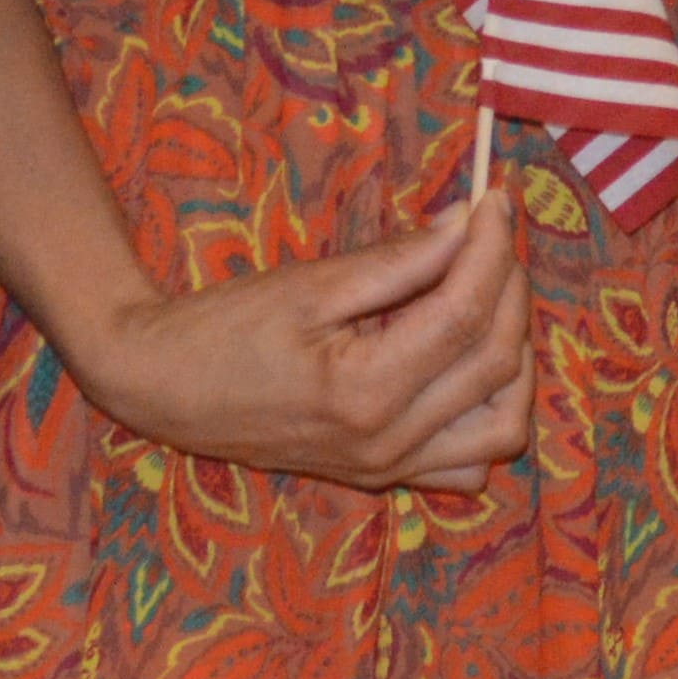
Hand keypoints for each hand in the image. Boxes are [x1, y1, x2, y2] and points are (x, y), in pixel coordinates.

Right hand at [78, 179, 535, 492]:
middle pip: (494, 364)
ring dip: (514, 357)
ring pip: (501, 427)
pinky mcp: (385, 478)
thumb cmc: (225, 327)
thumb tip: (468, 222)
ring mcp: (390, 470)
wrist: (163, 390)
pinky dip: (488, 415)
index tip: (494, 200)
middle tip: (493, 235)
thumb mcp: (309, 283)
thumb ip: (398, 259)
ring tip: (490, 297)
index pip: (465, 315)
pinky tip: (467, 366)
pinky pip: (469, 465)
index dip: (491, 250)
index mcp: (365, 391)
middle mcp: (388, 444)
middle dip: (510, 288)